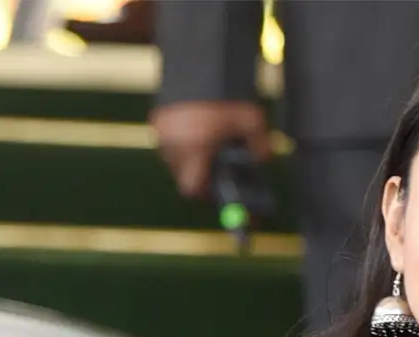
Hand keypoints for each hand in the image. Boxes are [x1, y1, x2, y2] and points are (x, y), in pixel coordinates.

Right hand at [149, 101, 270, 197]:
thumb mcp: (252, 120)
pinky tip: (198, 131)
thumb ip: (260, 146)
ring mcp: (161, 132)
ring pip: (176, 160)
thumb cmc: (226, 94)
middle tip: (218, 170)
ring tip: (208, 145)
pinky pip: (170, 142)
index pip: (193, 189)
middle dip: (201, 175)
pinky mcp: (156, 121)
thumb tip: (262, 163)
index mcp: (195, 148)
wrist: (199, 61)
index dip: (207, 194)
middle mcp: (173, 143)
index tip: (219, 192)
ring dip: (191, 158)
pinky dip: (182, 142)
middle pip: (184, 176)